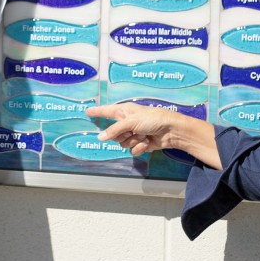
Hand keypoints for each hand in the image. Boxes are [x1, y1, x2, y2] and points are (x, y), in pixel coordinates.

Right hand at [87, 102, 221, 168]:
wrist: (171, 131)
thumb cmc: (153, 119)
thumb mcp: (131, 121)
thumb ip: (114, 130)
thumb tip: (100, 138)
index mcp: (125, 111)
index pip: (107, 111)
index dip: (97, 112)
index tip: (87, 111)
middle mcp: (128, 122)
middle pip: (114, 133)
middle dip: (122, 135)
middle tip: (132, 131)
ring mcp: (134, 133)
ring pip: (122, 143)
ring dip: (133, 141)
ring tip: (143, 136)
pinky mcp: (141, 143)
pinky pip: (132, 149)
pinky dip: (139, 147)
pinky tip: (147, 142)